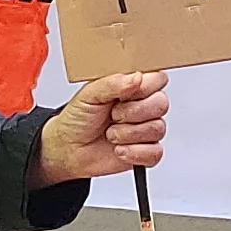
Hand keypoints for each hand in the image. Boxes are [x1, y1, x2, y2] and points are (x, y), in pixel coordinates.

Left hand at [32, 70, 169, 186]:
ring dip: (129, 134)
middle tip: (114, 115)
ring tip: (111, 134)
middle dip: (134, 113)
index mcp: (132, 87)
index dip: (145, 87)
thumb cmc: (77, 118)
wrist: (68, 148)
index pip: (158, 79)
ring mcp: (145, 129)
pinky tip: (118, 149)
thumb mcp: (89, 94)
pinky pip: (155, 152)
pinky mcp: (145, 152)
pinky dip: (134, 153)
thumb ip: (113, 83)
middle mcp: (142, 106)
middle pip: (162, 104)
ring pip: (158, 129)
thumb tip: (137, 78)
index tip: (125, 94)